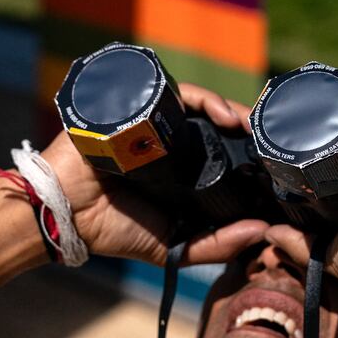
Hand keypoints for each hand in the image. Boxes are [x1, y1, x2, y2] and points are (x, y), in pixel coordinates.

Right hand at [36, 83, 265, 265]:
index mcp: (177, 166)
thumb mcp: (173, 244)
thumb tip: (263, 231)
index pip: (219, 149)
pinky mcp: (130, 106)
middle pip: (211, 121)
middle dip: (244, 124)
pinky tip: (219, 115)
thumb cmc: (111, 230)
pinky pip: (168, 93)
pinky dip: (198, 98)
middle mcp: (165, 138)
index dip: (248, 150)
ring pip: (195, 103)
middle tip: (272, 135)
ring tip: (248, 123)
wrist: (62, 217)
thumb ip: (216, 245)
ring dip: (226, 108)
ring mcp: (146, 119)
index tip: (275, 160)